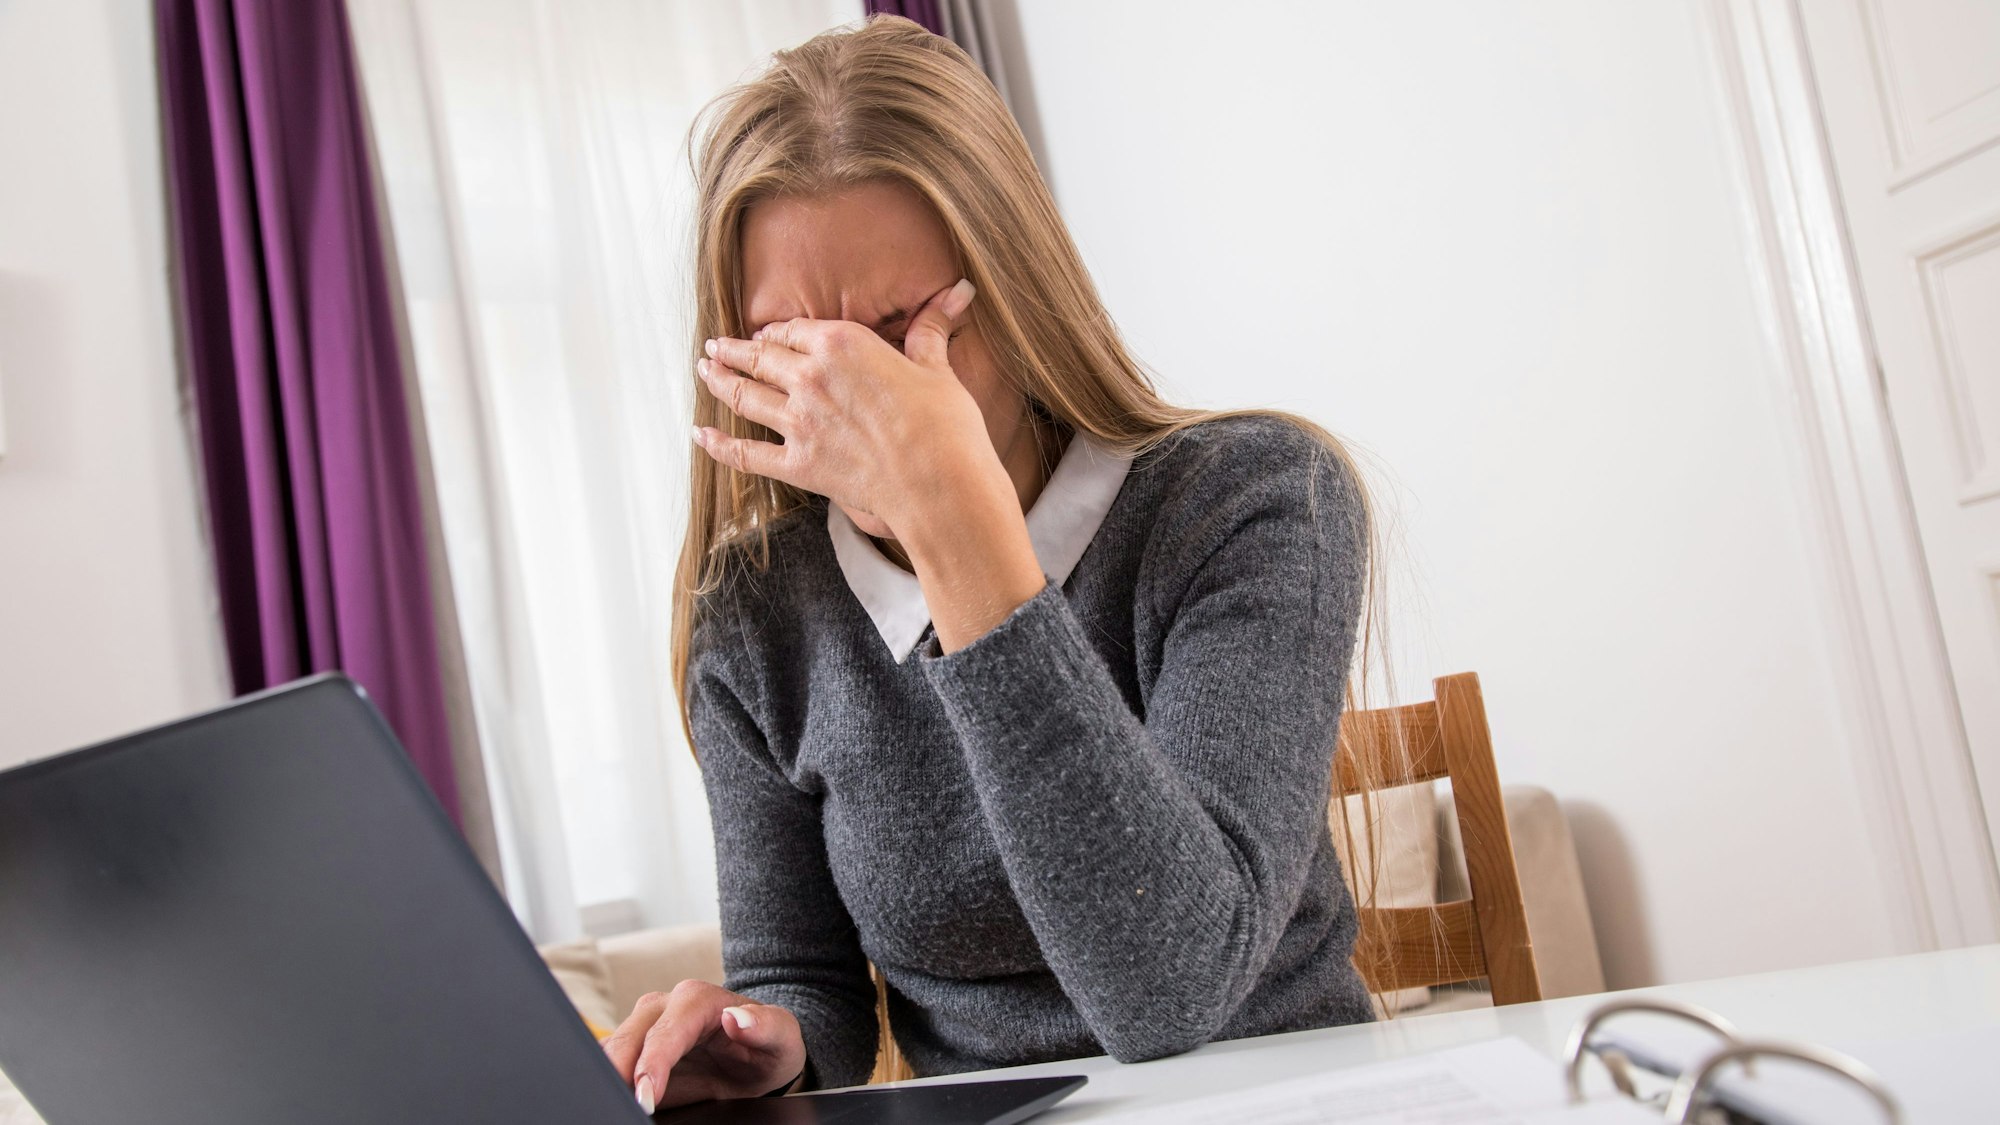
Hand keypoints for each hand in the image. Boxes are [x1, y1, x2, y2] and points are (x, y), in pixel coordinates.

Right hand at [602, 979, 805, 1111]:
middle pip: (628, 1039)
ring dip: (608, 1076)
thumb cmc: (769, 1045)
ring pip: (612, 1049)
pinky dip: (608, 1081)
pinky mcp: (635, 1049)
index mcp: (697, 998)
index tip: (646, 1096)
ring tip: (612, 1104)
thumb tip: (737, 1017)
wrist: (758, 1057)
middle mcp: (664, 1007)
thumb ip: (765, 1025)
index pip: (665, 1032)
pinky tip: (614, 1100)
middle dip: (619, 1072)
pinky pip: (611, 1062)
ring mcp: (645, 1027)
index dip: (652, 1064)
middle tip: (621, 1106)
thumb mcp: (782, 1035)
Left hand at [693, 277, 999, 537]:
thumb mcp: (937, 368)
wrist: (939, 483)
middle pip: (760, 357)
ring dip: (719, 381)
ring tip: (704, 371)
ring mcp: (799, 422)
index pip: (794, 330)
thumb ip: (931, 328)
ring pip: (745, 395)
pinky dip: (718, 444)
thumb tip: (958, 291)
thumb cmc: (946, 425)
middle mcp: (810, 377)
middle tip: (714, 347)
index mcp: (842, 344)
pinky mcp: (797, 464)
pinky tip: (700, 434)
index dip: (776, 331)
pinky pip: (745, 453)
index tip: (766, 334)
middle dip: (733, 350)